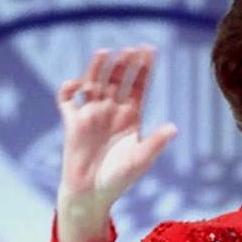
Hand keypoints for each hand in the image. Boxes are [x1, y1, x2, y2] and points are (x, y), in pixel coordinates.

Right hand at [56, 47, 176, 241]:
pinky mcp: (73, 122)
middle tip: (132, 48)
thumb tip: (174, 128)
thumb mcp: (140, 160)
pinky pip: (67, 100)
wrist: (92, 193)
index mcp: (132, 117)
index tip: (150, 50)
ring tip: (106, 52)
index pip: (139, 86)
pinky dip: (69, 89)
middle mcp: (112, 111)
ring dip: (98, 68)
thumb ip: (155, 143)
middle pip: (118, 80)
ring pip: (94, 83)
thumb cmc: (119, 179)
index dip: (144, 68)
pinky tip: (78, 85)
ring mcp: (92, 114)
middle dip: (125, 64)